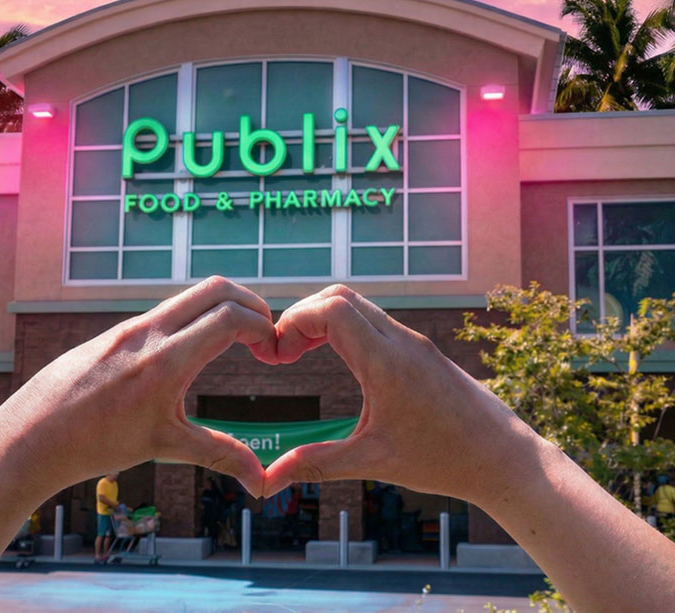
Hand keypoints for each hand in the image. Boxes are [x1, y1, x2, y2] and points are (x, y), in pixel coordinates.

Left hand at [0, 277, 276, 496]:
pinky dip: (194, 318)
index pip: (231, 316)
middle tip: (263, 332)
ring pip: (190, 296)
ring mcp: (130, 327)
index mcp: (166, 360)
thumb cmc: (94, 444)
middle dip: (251, 302)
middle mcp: (149, 332)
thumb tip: (260, 480)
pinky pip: (165, 311)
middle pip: (216, 288)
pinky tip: (194, 350)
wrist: (31, 436)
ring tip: (236, 340)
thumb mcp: (164, 446)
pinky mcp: (117, 331)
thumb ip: (219, 454)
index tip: (271, 350)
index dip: (262, 327)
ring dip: (222, 307)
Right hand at [263, 285, 526, 500]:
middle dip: (301, 316)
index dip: (294, 322)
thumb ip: (318, 463)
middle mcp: (401, 341)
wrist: (506, 458)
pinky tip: (336, 358)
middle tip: (283, 353)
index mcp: (386, 362)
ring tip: (301, 354)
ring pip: (358, 305)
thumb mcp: (374, 462)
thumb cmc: (446, 461)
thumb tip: (270, 479)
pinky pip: (374, 321)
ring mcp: (413, 343)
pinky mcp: (420, 351)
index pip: (331, 309)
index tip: (276, 356)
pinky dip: (345, 327)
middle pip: (339, 296)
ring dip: (323, 320)